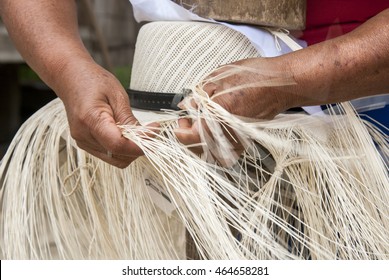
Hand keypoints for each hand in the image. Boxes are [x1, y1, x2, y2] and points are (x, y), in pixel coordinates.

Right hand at [57, 60, 144, 167]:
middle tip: (150, 130)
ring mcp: (83, 142)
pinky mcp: (86, 144)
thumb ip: (129, 119)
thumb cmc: (93, 81)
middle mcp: (83, 135)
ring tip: (137, 131)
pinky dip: (121, 148)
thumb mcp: (117, 95)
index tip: (154, 132)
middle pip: (117, 155)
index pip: (117, 145)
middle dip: (137, 148)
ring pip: (115, 159)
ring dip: (130, 150)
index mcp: (90, 119)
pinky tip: (126, 133)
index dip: (140, 144)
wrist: (71, 78)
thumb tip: (145, 137)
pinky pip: (108, 154)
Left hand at [175, 57, 296, 162]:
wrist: (281, 86)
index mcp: (217, 116)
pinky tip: (213, 130)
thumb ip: (199, 94)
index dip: (179, 130)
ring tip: (199, 125)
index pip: (189, 136)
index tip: (179, 121)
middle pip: (197, 148)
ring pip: (209, 153)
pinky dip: (213, 144)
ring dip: (199, 142)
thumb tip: (187, 104)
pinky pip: (223, 152)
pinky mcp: (244, 142)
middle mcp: (227, 132)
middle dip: (187, 136)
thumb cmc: (255, 78)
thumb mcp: (219, 78)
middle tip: (188, 119)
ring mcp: (237, 140)